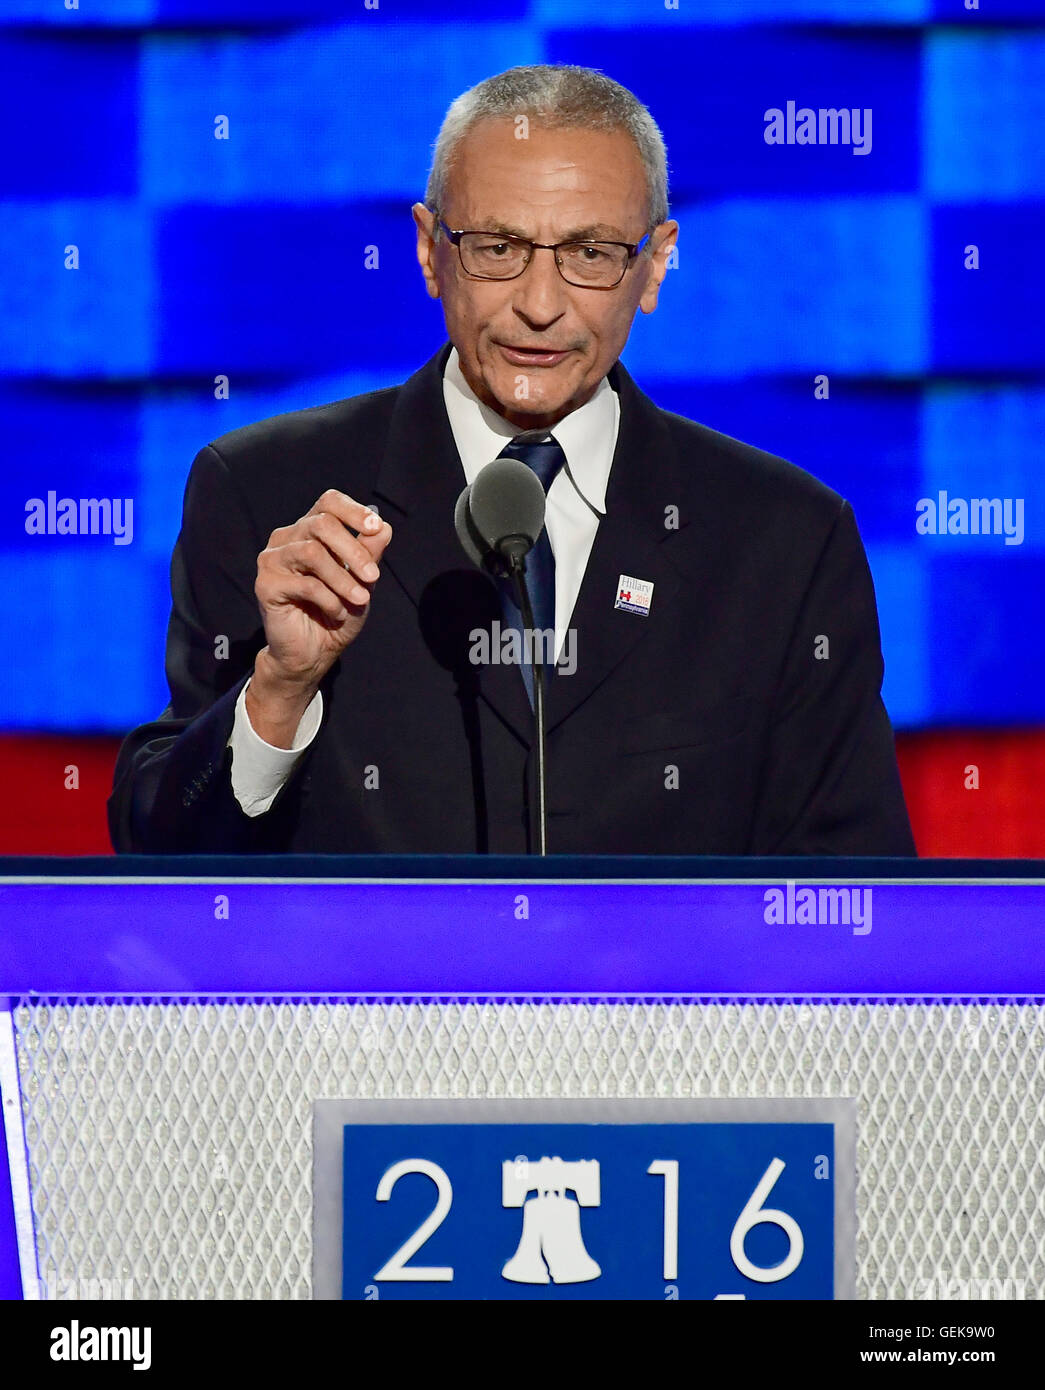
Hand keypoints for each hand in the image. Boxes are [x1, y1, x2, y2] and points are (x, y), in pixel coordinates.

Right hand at [247, 489, 391, 745]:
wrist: (314, 653)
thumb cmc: (338, 612)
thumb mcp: (363, 582)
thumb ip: (370, 555)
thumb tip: (383, 528)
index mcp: (311, 531)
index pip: (329, 503)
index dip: (353, 511)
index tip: (375, 528)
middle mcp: (288, 538)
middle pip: (321, 523)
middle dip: (353, 550)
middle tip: (373, 577)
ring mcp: (273, 559)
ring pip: (312, 553)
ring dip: (343, 579)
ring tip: (359, 600)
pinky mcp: (266, 584)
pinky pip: (304, 584)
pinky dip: (329, 600)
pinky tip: (337, 613)